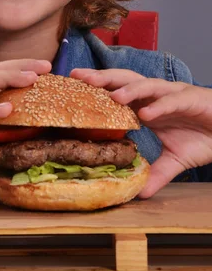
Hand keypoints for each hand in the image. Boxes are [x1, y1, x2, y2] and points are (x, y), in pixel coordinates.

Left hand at [70, 68, 211, 197]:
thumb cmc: (203, 137)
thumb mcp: (175, 160)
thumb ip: (157, 173)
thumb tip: (140, 193)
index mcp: (146, 105)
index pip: (116, 92)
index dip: (95, 89)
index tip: (72, 87)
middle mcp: (154, 95)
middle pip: (123, 80)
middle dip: (102, 78)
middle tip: (79, 77)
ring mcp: (171, 94)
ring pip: (145, 84)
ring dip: (128, 89)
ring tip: (113, 96)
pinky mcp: (191, 98)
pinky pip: (171, 100)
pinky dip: (159, 105)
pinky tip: (147, 112)